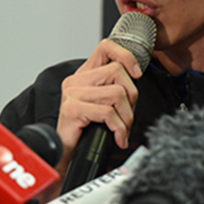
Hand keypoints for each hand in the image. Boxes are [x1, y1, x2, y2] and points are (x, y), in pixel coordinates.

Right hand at [55, 39, 141, 174]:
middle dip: (131, 97)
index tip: (136, 73)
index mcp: (85, 74)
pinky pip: (108, 112)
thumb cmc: (86, 132)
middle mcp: (76, 80)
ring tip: (122, 129)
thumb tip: (136, 77)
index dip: (126, 56)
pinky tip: (118, 137)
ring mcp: (72, 93)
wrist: (66, 156)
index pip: (106, 47)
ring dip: (126, 116)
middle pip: (117, 71)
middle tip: (127, 116)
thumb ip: (115, 86)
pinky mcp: (72, 109)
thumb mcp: (104, 104)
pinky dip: (119, 128)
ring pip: (116, 92)